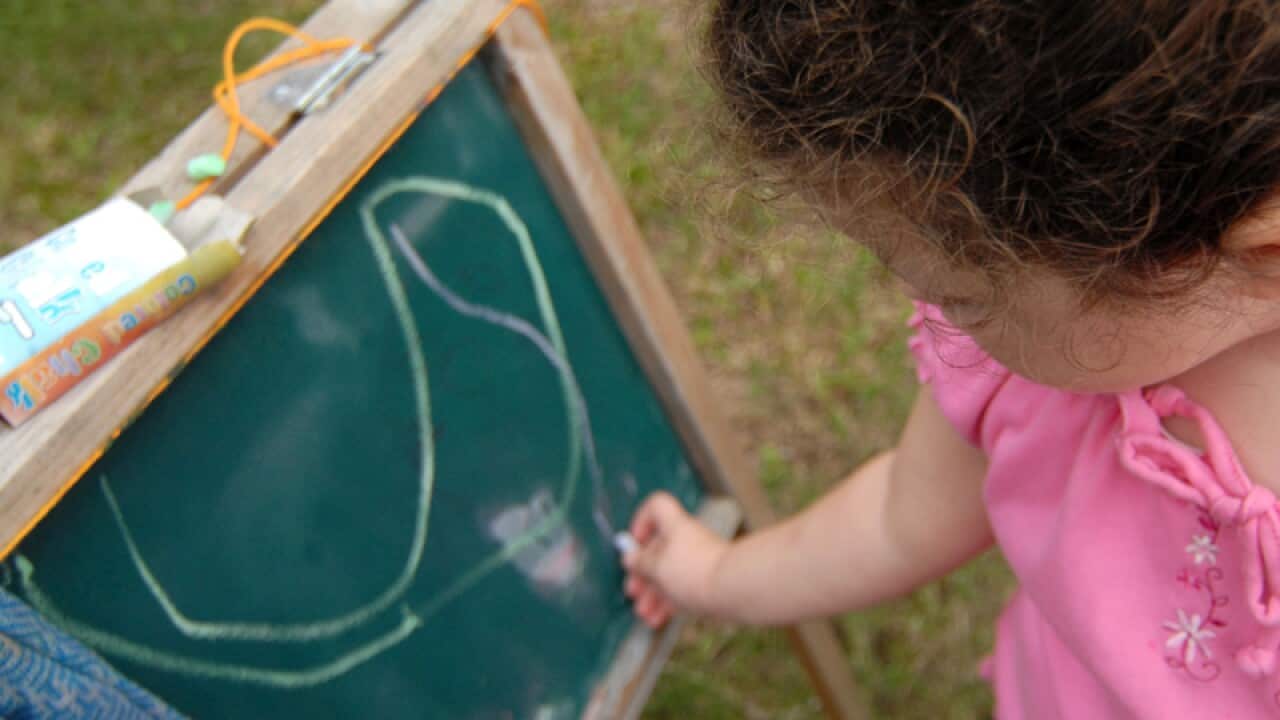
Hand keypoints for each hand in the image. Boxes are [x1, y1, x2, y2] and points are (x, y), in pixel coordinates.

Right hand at [622, 492, 730, 627]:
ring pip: (669, 574)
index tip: (634, 544)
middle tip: (633, 590)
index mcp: (674, 526)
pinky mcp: (707, 582)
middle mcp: (687, 540)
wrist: (733, 590)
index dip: (641, 521)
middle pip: (658, 549)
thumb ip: (640, 562)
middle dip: (642, 573)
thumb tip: (630, 557)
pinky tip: (658, 619)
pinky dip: (668, 603)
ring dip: (652, 595)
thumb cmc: (694, 572)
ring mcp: (698, 561)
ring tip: (644, 613)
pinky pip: (682, 589)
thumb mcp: (656, 567)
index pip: (656, 507)